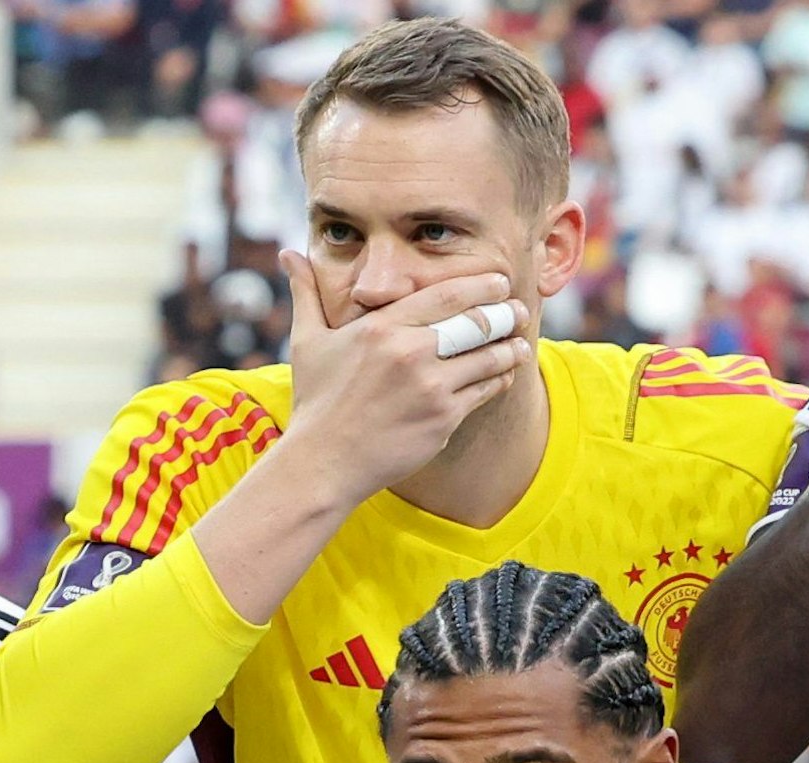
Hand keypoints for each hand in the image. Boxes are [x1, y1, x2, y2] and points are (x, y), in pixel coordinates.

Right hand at [280, 251, 529, 506]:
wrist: (324, 462)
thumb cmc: (316, 401)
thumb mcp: (307, 342)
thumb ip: (305, 293)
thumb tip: (287, 254)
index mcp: (382, 327)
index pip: (447, 294)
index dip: (481, 285)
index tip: (499, 281)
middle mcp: (410, 353)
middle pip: (476, 321)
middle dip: (504, 313)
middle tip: (518, 308)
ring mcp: (430, 388)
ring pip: (487, 357)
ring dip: (510, 347)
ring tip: (520, 341)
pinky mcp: (443, 420)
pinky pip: (484, 391)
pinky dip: (499, 379)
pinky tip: (505, 372)